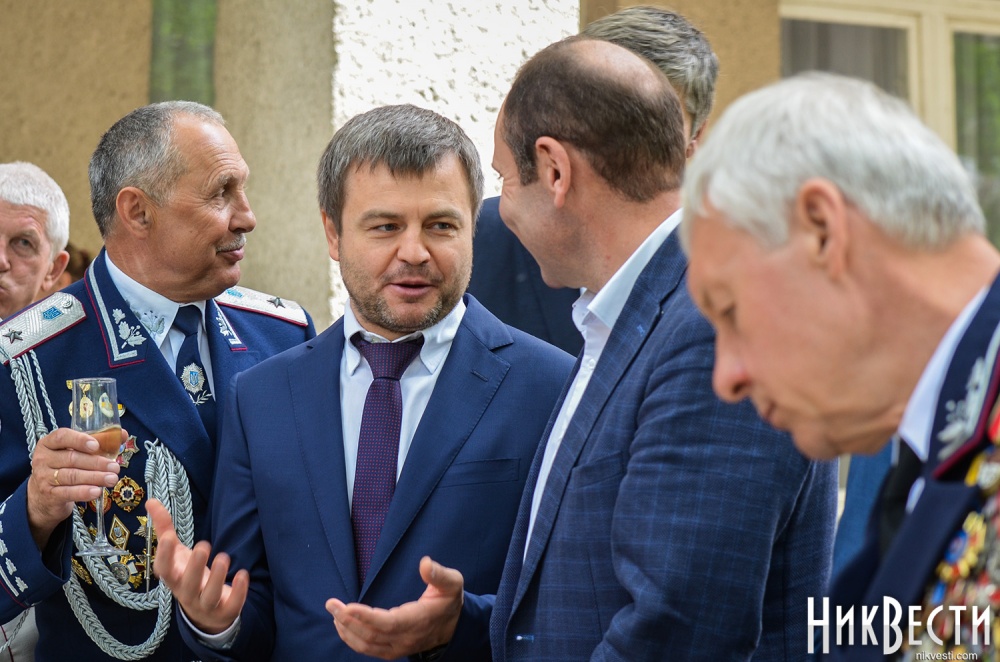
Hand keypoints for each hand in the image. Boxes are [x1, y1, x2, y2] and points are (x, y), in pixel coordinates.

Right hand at [26, 427, 122, 548]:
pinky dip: (83, 492)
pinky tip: (97, 491)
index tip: (96, 445)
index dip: (80, 440)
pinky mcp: (49, 494)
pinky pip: (68, 492)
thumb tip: (123, 434)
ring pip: (72, 476)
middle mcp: (43, 458)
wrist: (44, 495)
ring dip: (95, 477)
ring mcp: (43, 477)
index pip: (62, 437)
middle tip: (115, 467)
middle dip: (96, 463)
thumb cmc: (65, 467)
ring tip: (112, 479)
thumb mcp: (76, 452)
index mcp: (49, 443)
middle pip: (72, 458)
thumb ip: (98, 441)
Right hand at [148, 499, 248, 634]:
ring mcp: (206, 604)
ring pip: (209, 596)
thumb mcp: (177, 553)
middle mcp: (187, 593)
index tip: (168, 537)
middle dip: (195, 566)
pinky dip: (238, 591)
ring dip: (217, 578)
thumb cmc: (187, 575)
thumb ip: (165, 528)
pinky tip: (243, 574)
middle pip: (188, 584)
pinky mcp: (225, 611)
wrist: (203, 613)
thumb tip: (152, 500)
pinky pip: (232, 604)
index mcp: (174, 578)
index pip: (164, 569)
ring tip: (224, 556)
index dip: (164, 554)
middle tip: (204, 545)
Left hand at [327, 556, 463, 658]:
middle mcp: (406, 638)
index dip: (365, 617)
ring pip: (367, 645)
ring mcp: (399, 647)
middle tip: (331, 604)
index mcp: (418, 620)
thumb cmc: (449, 601)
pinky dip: (352, 639)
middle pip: (372, 635)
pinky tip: (343, 626)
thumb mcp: (452, 583)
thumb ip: (439, 574)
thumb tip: (425, 563)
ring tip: (334, 613)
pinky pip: (369, 649)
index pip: (388, 623)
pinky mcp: (392, 650)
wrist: (454, 626)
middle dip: (348, 620)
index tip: (346, 606)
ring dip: (347, 631)